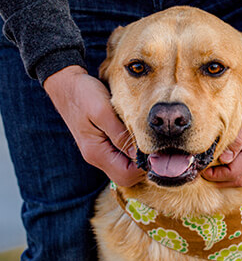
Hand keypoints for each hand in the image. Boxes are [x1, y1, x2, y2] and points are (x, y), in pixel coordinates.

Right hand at [44, 65, 144, 186]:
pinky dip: (131, 151)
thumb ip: (120, 135)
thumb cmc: (83, 95)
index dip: (144, 167)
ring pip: (124, 167)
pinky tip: (136, 136)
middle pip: (126, 176)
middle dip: (142, 165)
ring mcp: (98, 152)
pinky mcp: (101, 144)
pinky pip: (120, 156)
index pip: (126, 175)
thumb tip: (139, 154)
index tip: (156, 151)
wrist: (65, 84)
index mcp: (96, 153)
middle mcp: (96, 157)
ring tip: (146, 139)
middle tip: (155, 146)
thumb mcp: (103, 111)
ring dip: (137, 158)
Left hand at [202, 57, 241, 186]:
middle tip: (203, 173)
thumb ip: (237, 135)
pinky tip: (224, 159)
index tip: (201, 169)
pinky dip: (236, 167)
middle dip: (223, 179)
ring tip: (212, 169)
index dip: (218, 175)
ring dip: (230, 175)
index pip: (237, 172)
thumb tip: (225, 158)